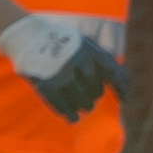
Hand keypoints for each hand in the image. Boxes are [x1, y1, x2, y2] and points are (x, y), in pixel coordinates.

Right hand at [0, 17, 121, 125]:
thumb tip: (127, 84)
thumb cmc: (61, 43)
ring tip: (83, 108)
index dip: (122, 89)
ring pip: (82, 102)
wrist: (26, 35)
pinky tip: (72, 118)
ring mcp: (61, 73)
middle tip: (89, 101)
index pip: (115, 74)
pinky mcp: (45, 83)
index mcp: (90, 50)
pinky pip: (62, 106)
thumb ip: (105, 62)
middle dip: (93, 97)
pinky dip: (68, 113)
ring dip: (83, 107)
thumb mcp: (85, 44)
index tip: (125, 100)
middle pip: (96, 91)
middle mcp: (78, 60)